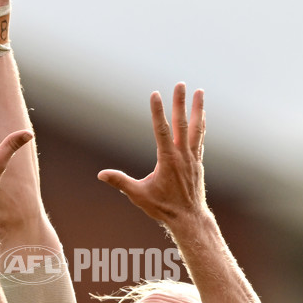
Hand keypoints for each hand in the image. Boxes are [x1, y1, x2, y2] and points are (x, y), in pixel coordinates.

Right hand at [98, 84, 207, 227]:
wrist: (189, 219)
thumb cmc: (163, 208)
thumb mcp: (138, 196)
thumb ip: (120, 182)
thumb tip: (101, 174)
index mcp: (168, 160)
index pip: (161, 130)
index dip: (157, 111)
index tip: (155, 94)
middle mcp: (182, 155)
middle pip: (182, 123)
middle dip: (180, 102)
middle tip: (180, 83)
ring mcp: (192, 158)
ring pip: (196, 128)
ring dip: (197, 109)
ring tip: (199, 91)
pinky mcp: (197, 162)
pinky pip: (200, 138)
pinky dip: (200, 124)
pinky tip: (201, 116)